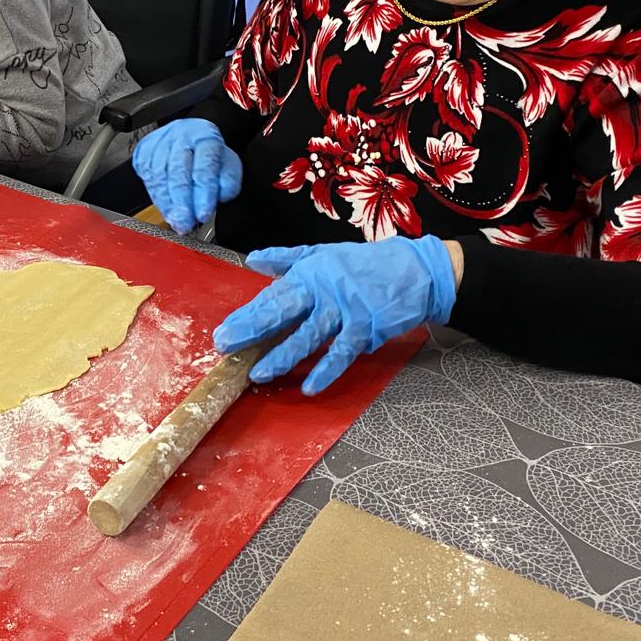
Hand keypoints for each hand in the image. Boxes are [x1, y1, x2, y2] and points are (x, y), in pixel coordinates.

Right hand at [131, 118, 242, 234]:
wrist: (188, 141)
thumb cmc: (207, 157)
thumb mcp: (227, 166)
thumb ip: (229, 182)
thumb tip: (221, 195)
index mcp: (205, 135)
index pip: (205, 165)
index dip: (204, 192)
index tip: (203, 214)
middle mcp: (181, 135)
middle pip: (178, 171)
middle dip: (182, 202)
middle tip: (186, 223)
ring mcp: (159, 142)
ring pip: (159, 176)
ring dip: (168, 204)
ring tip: (177, 222)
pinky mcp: (144, 152)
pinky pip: (147, 178)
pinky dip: (157, 198)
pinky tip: (166, 209)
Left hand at [216, 236, 457, 394]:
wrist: (416, 270)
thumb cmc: (366, 264)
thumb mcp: (323, 253)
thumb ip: (287, 259)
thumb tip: (253, 259)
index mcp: (309, 273)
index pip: (272, 296)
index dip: (247, 315)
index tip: (223, 330)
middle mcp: (323, 292)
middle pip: (282, 312)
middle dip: (252, 330)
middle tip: (226, 345)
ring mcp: (344, 311)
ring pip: (308, 336)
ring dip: (282, 356)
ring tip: (259, 372)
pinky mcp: (366, 329)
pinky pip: (341, 353)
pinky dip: (326, 371)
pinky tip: (309, 387)